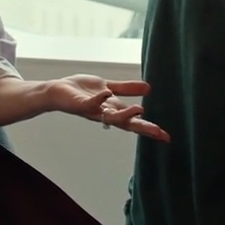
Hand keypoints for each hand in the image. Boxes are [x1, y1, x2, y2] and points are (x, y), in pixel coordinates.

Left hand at [47, 74, 169, 141]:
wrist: (57, 91)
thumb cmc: (81, 91)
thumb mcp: (109, 87)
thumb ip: (127, 89)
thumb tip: (149, 88)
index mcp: (113, 110)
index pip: (134, 121)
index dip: (150, 128)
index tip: (166, 137)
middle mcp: (105, 114)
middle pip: (127, 123)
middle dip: (143, 128)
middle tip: (159, 133)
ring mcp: (94, 110)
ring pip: (111, 116)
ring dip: (125, 114)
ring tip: (140, 110)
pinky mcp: (81, 103)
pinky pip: (91, 103)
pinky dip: (99, 99)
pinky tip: (107, 93)